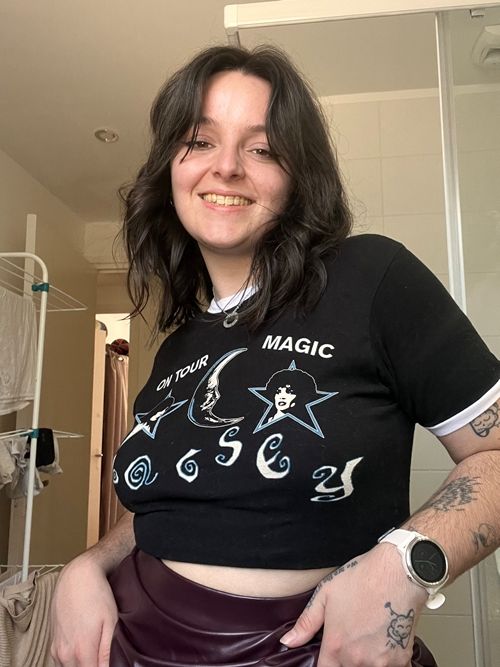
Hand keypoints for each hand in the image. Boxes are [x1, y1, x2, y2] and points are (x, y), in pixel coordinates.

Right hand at [50, 552, 117, 665]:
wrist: (77, 576)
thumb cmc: (96, 595)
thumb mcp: (111, 621)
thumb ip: (108, 652)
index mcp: (82, 651)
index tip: (108, 661)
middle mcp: (65, 653)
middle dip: (92, 666)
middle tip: (103, 653)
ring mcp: (56, 648)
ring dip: (82, 663)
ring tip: (94, 646)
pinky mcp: (53, 642)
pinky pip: (62, 660)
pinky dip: (73, 658)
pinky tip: (83, 644)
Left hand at [280, 545, 427, 666]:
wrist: (397, 572)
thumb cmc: (362, 578)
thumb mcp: (325, 594)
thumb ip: (306, 623)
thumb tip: (288, 642)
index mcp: (336, 646)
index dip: (325, 664)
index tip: (328, 656)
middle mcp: (357, 659)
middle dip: (345, 660)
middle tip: (351, 639)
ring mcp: (381, 662)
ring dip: (366, 660)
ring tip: (368, 639)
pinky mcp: (401, 659)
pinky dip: (386, 660)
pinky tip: (384, 642)